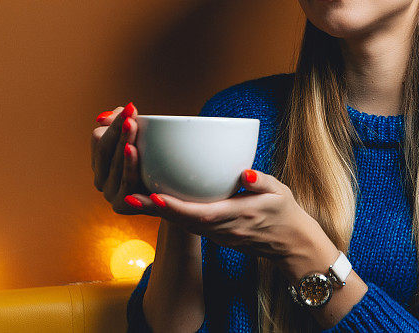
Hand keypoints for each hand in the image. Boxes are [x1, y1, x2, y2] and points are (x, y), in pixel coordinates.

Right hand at [91, 102, 157, 213]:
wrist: (174, 198)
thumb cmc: (156, 166)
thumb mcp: (143, 142)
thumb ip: (124, 125)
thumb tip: (103, 117)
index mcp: (100, 160)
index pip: (99, 138)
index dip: (115, 122)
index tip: (131, 108)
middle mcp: (100, 177)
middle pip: (105, 149)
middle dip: (119, 130)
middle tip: (132, 115)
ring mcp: (109, 192)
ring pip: (115, 163)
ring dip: (122, 143)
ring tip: (131, 126)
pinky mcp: (121, 206)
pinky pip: (125, 182)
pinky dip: (128, 166)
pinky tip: (132, 150)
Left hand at [124, 170, 314, 259]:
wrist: (290, 243)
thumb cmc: (285, 213)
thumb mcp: (280, 192)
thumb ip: (261, 182)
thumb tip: (244, 173)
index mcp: (238, 216)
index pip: (201, 214)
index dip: (176, 207)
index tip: (155, 196)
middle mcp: (223, 229)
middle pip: (182, 221)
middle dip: (154, 209)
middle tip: (128, 195)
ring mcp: (217, 235)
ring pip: (182, 224)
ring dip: (157, 213)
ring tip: (131, 197)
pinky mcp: (215, 234)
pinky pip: (188, 225)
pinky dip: (170, 214)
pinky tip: (154, 202)